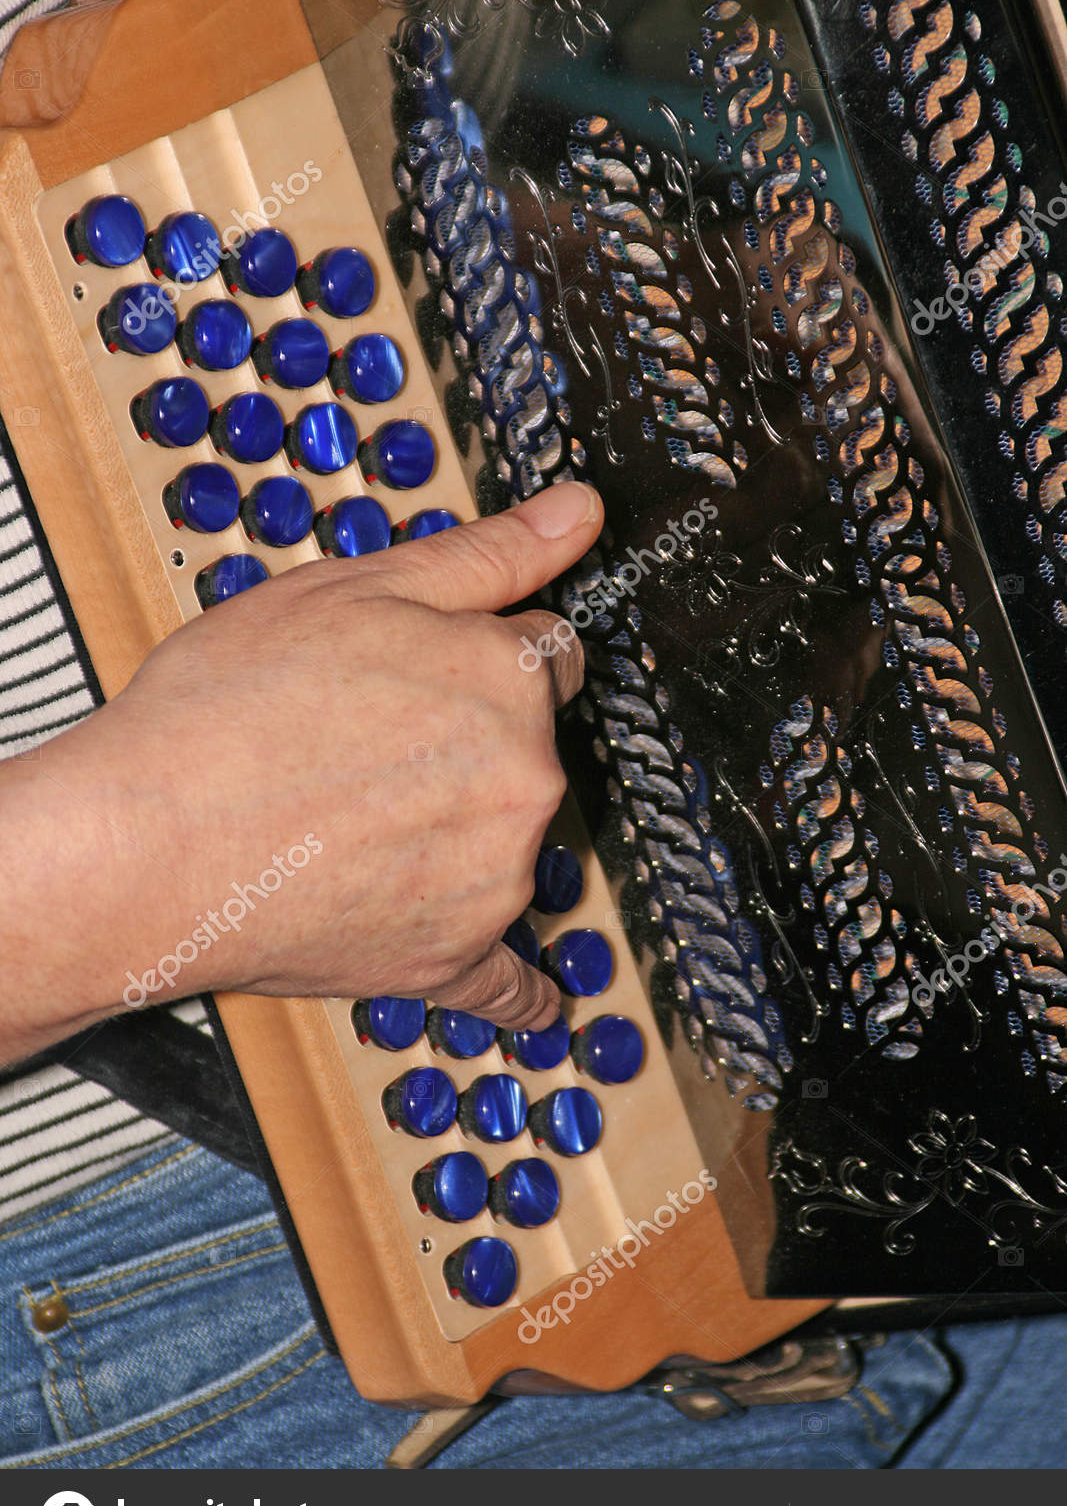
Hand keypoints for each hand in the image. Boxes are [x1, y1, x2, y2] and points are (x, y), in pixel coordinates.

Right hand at [0, 482, 602, 1062]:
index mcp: (508, 681)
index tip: (449, 671)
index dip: (489, 654)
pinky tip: (533, 993)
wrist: (144, 845)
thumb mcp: (354, 589)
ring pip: (509, 840)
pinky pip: (510, 983)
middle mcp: (523, 782)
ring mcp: (494, 881)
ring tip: (362, 819)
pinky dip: (517, 987)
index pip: (548, 656)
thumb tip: (577, 512)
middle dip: (476, 738)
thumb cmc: (225, 715)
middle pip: (530, 747)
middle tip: (380, 740)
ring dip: (467, 831)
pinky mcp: (451, 962)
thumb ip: (487, 553)